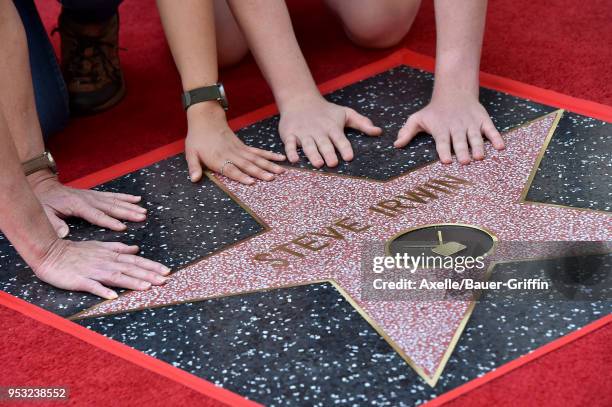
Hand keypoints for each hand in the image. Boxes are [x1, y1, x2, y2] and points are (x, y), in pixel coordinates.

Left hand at [28, 170, 146, 237]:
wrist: (43, 185)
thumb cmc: (45, 201)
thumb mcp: (45, 213)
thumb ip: (54, 223)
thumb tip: (64, 234)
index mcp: (78, 205)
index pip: (96, 215)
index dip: (110, 222)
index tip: (122, 227)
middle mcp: (89, 199)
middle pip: (112, 207)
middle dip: (128, 212)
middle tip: (141, 216)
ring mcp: (93, 195)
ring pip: (115, 201)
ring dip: (130, 206)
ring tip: (143, 210)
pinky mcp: (95, 194)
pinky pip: (113, 196)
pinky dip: (126, 197)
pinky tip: (137, 199)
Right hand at [33, 239, 170, 298]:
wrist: (50, 253)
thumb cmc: (75, 251)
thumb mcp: (99, 246)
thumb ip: (118, 248)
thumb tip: (136, 249)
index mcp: (111, 256)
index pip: (136, 261)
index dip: (152, 266)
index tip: (167, 271)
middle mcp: (106, 263)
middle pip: (131, 269)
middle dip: (149, 275)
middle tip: (165, 281)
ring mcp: (93, 272)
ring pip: (117, 277)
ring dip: (132, 282)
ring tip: (147, 288)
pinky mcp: (80, 280)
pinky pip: (93, 287)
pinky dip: (103, 291)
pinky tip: (113, 297)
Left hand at [186, 102, 285, 184]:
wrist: (206, 119)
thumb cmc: (198, 138)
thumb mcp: (190, 152)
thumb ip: (194, 166)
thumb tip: (193, 179)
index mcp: (218, 158)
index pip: (231, 169)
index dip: (241, 176)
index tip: (251, 182)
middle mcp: (231, 155)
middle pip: (247, 165)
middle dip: (260, 172)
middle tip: (271, 178)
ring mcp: (239, 150)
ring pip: (256, 158)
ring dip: (269, 165)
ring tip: (280, 171)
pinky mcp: (244, 146)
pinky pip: (259, 152)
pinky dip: (270, 155)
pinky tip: (280, 159)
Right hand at [278, 95, 381, 166]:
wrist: (300, 100)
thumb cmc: (326, 111)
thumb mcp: (345, 113)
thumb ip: (362, 123)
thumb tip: (379, 132)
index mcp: (332, 127)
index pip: (340, 139)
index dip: (344, 147)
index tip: (349, 157)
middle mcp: (318, 131)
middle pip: (324, 143)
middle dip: (328, 153)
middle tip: (333, 164)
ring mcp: (303, 133)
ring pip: (308, 145)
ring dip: (313, 154)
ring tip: (318, 163)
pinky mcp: (290, 134)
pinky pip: (289, 143)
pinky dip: (291, 151)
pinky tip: (294, 159)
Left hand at [394, 90, 504, 163]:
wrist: (454, 92)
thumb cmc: (434, 111)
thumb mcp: (418, 118)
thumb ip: (407, 132)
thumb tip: (396, 145)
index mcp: (441, 128)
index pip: (442, 141)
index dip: (443, 150)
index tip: (445, 160)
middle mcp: (456, 127)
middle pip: (459, 141)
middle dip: (462, 151)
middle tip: (465, 162)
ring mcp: (471, 124)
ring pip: (475, 136)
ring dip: (478, 147)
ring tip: (480, 157)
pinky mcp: (483, 120)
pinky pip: (490, 129)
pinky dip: (496, 137)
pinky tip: (501, 146)